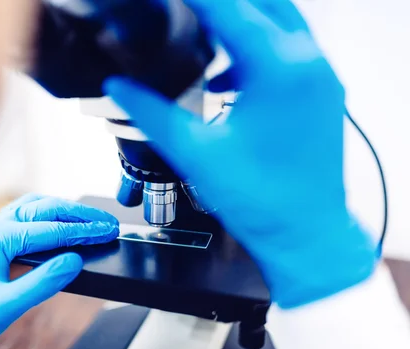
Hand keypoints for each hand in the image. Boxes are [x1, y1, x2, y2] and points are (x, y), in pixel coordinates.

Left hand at [0, 194, 118, 348]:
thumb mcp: (7, 304)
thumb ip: (43, 282)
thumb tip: (74, 261)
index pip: (51, 230)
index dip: (82, 232)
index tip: (107, 231)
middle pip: (46, 209)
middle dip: (79, 214)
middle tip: (107, 221)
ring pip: (36, 208)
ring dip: (65, 211)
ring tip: (90, 218)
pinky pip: (28, 218)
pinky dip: (50, 217)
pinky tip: (62, 224)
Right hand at [105, 0, 375, 308]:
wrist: (305, 234)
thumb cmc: (259, 200)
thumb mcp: (194, 152)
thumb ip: (151, 112)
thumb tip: (117, 86)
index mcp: (278, 68)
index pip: (227, 7)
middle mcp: (307, 61)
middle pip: (261, 1)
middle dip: (219, 2)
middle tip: (185, 11)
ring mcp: (321, 75)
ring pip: (279, 19)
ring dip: (240, 18)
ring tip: (199, 30)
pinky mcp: (323, 91)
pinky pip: (289, 48)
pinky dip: (256, 47)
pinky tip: (225, 75)